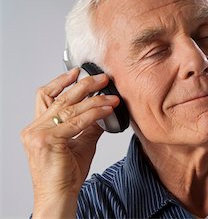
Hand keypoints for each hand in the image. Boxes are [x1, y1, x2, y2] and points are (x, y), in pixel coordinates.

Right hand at [21, 68, 119, 216]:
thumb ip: (88, 126)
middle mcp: (35, 128)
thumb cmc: (65, 175)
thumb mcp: (80, 143)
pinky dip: (94, 113)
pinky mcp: (48, 140)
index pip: (46, 96)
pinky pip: (76, 122)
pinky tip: (107, 109)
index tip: (77, 72)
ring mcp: (39, 134)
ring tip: (111, 95)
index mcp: (38, 127)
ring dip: (94, 99)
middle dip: (84, 85)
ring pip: (70, 108)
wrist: (59, 196)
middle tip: (102, 78)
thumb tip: (102, 111)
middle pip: (60, 98)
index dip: (61, 81)